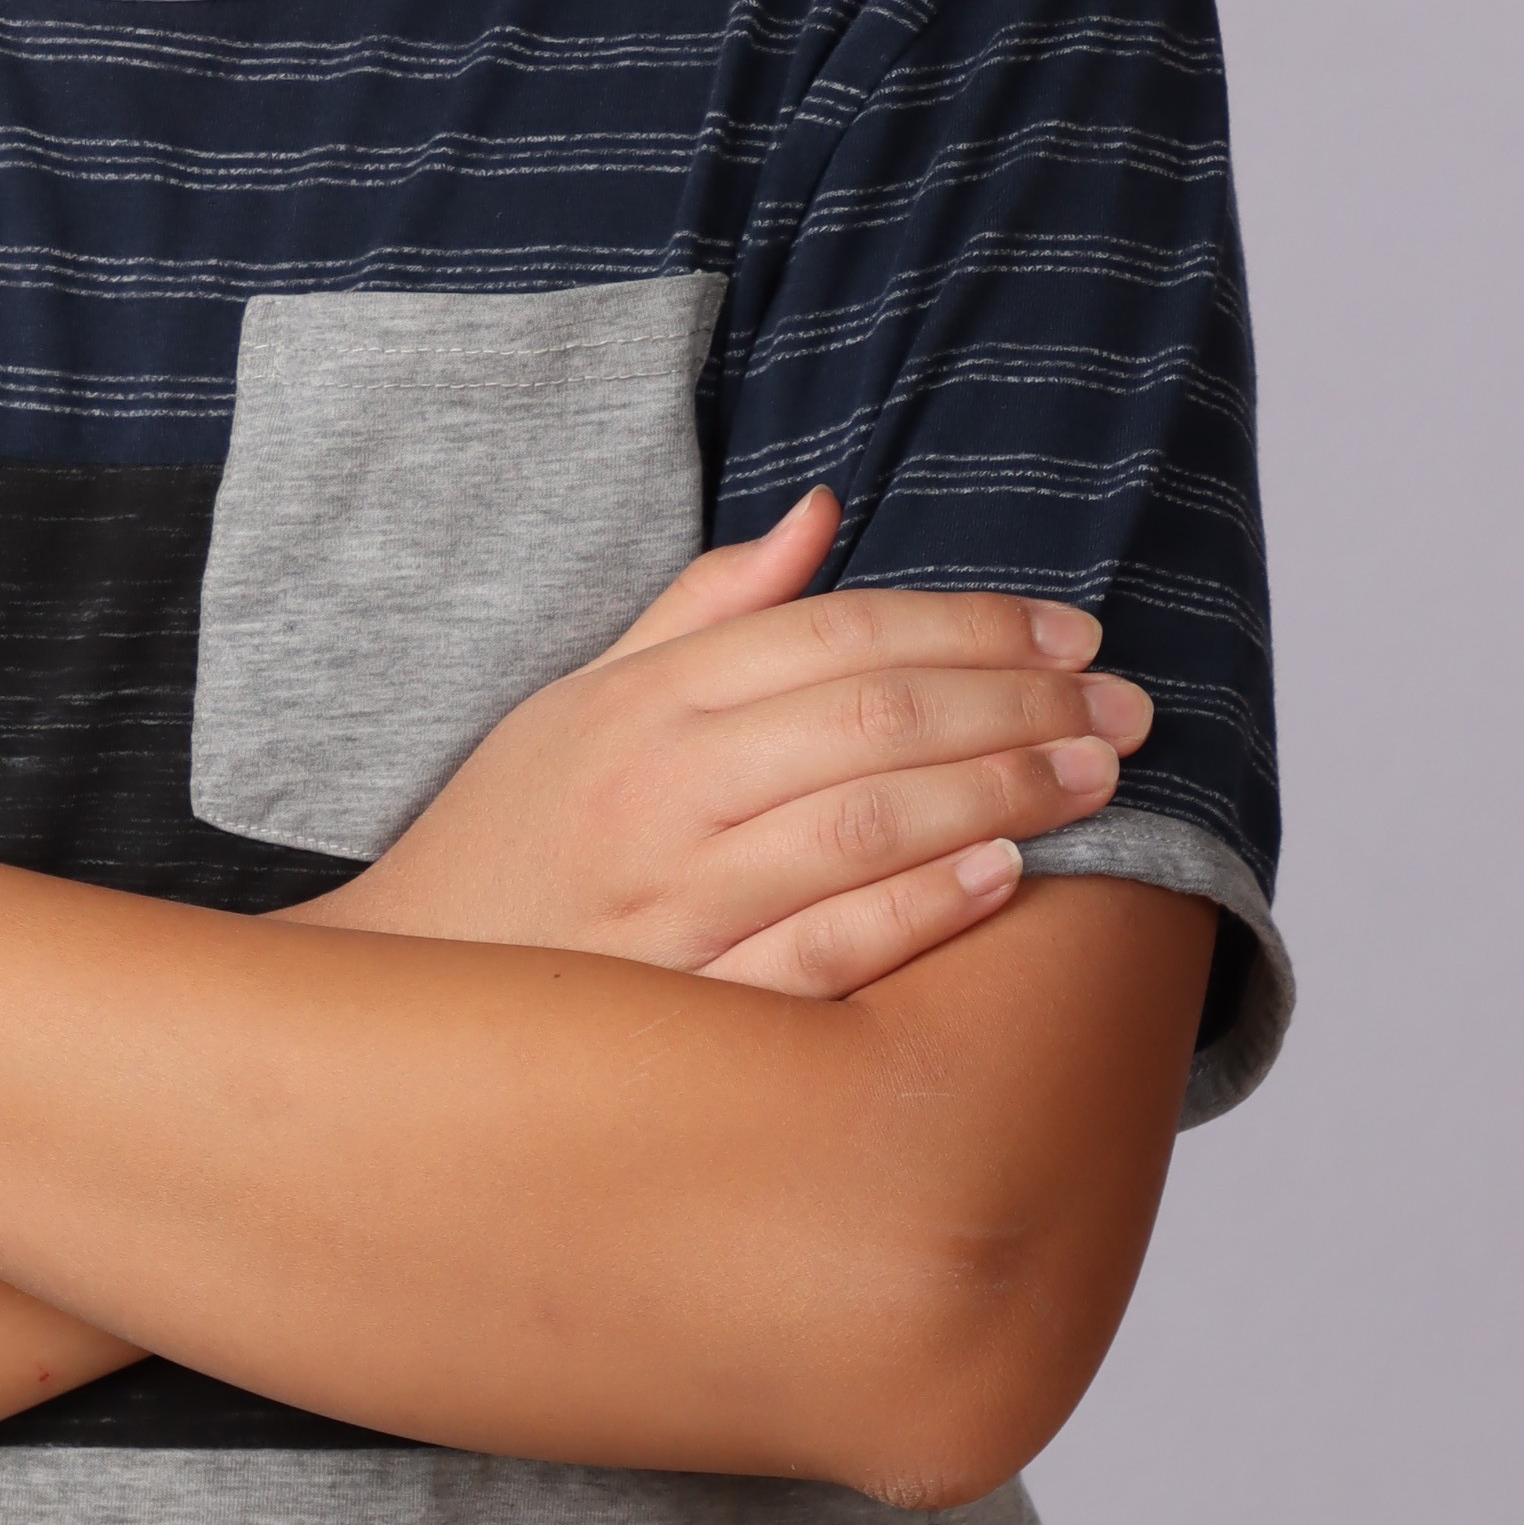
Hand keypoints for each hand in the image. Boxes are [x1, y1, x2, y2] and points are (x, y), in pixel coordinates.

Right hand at [315, 489, 1149, 997]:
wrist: (400, 994)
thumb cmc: (514, 842)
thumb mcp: (582, 700)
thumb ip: (705, 609)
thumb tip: (822, 514)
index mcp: (640, 703)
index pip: (833, 632)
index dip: (967, 622)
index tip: (1069, 630)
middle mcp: (656, 791)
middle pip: (869, 716)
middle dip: (1017, 701)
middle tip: (1122, 705)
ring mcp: (672, 904)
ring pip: (861, 823)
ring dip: (999, 790)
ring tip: (1095, 776)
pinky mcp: (689, 1010)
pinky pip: (822, 952)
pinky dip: (918, 907)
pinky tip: (1002, 875)